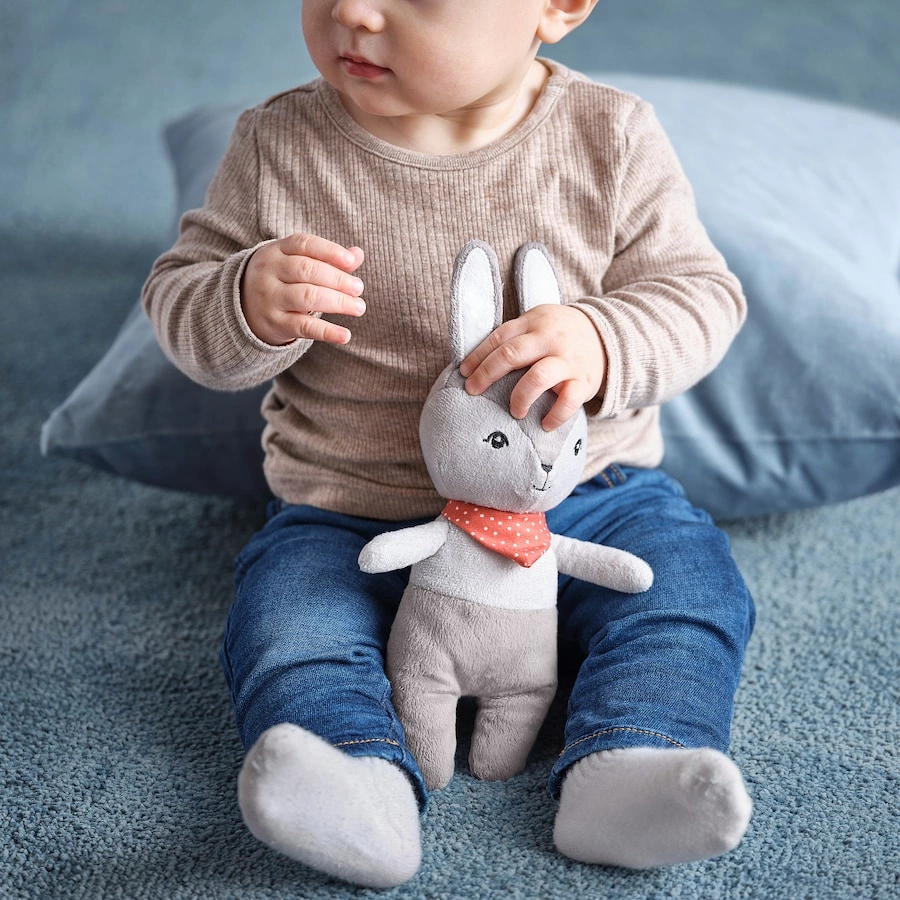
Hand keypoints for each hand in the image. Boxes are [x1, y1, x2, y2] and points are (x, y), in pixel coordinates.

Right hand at [241, 233, 365, 345]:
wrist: (242, 308)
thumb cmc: (281, 281)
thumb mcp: (296, 262)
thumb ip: (327, 258)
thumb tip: (358, 254)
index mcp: (276, 251)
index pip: (304, 244)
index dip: (330, 251)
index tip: (351, 262)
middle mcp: (270, 272)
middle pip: (307, 270)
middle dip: (337, 279)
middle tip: (358, 288)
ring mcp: (270, 298)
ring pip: (307, 297)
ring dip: (337, 302)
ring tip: (359, 307)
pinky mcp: (274, 324)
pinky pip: (303, 327)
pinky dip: (327, 332)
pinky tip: (346, 335)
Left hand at [458, 304, 605, 430]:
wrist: (609, 335)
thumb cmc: (561, 334)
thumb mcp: (538, 323)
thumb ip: (514, 337)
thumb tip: (476, 363)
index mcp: (534, 322)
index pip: (499, 338)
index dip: (478, 356)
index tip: (463, 373)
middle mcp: (549, 339)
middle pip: (511, 355)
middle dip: (487, 374)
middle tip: (473, 391)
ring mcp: (568, 360)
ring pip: (538, 377)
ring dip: (519, 397)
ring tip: (515, 411)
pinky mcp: (585, 381)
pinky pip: (568, 401)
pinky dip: (554, 416)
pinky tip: (545, 425)